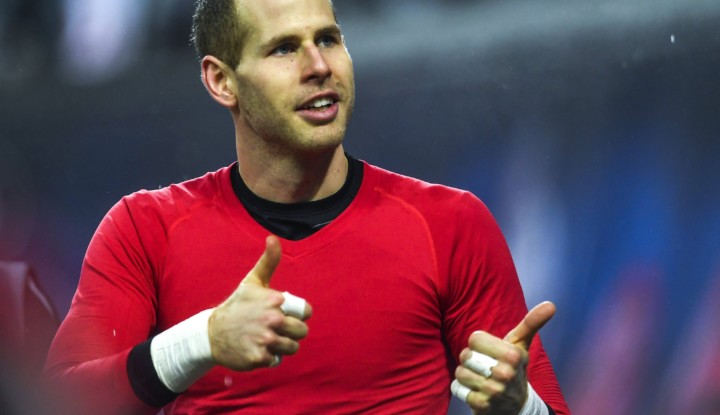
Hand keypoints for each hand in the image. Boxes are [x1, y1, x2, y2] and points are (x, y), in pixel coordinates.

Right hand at [208, 235, 311, 370]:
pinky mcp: (259, 358)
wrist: (211, 333)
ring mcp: (266, 340)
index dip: (297, 315)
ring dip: (281, 346)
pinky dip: (268, 357)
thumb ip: (268, 261)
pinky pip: (276, 360)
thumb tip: (273, 238)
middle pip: (302, 332)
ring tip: (265, 338)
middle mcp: (273, 320)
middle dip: (291, 332)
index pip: (306, 312)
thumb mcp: (253, 282)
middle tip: (274, 329)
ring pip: (292, 347)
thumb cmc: (237, 305)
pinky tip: (255, 348)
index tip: (284, 314)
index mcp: (276, 300)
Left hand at [454, 302, 555, 414]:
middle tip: (485, 367)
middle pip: (466, 355)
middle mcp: (506, 373)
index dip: (478, 344)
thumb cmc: (513, 366)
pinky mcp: (482, 405)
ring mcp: (494, 391)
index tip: (490, 352)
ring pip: (460, 372)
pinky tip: (476, 392)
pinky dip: (463, 390)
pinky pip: (458, 389)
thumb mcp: (521, 345)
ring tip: (480, 378)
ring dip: (465, 375)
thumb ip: (531, 323)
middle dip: (470, 360)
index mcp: (514, 355)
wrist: (515, 405)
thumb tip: (551, 304)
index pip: (474, 339)